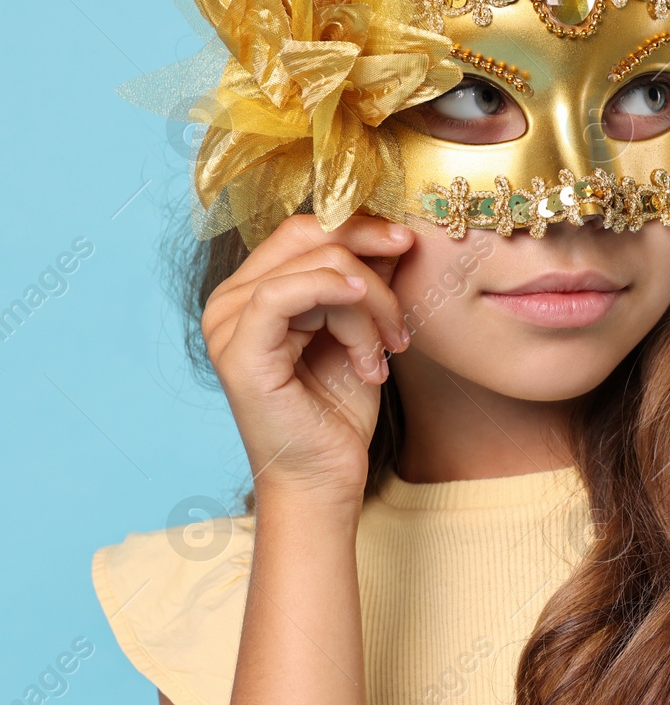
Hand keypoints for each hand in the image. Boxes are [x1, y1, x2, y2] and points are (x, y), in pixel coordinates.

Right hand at [201, 214, 413, 518]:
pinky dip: (336, 297)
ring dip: (370, 306)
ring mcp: (227, 323)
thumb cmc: (340, 411)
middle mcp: (230, 299)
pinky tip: (369, 328)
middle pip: (308, 235)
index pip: (305, 228)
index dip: (360, 226)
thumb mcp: (362, 328)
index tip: (408, 245)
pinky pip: (284, 293)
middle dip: (371, 258)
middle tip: (404, 303)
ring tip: (386, 352)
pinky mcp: (238, 350)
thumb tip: (395, 230)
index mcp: (254, 289)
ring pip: (316, 267)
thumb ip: (366, 280)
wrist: (325, 478)